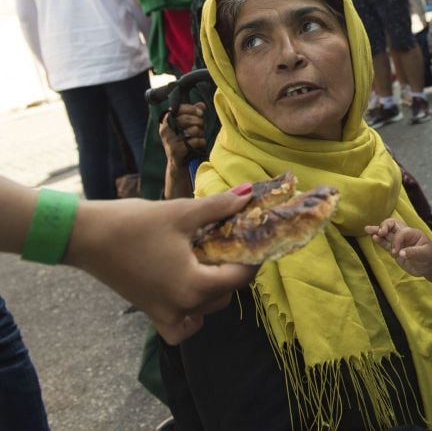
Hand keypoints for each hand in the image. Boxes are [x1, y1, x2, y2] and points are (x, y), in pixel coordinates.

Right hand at [66, 187, 258, 344]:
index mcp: (194, 285)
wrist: (85, 237)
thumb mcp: (181, 212)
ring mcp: (165, 313)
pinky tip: (191, 293)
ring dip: (215, 289)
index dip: (254, 258)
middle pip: (226, 294)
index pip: (241, 277)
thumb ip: (219, 207)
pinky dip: (191, 316)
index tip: (257, 239)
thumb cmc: (133, 223)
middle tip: (232, 243)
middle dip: (234, 270)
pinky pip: (181, 327)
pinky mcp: (150, 313)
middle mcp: (183, 307)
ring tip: (210, 260)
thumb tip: (248, 194)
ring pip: (207, 309)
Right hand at [159, 102, 205, 166]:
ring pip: (192, 130)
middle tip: (203, 125)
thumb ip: (193, 114)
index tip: (201, 112)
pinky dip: (201, 141)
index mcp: (166, 121)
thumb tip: (201, 105)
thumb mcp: (186, 126)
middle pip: (186, 119)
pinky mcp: (176, 150)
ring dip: (200, 132)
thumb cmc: (183, 141)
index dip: (191, 109)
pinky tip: (201, 143)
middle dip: (199, 121)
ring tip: (200, 135)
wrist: (177, 163)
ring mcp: (170, 140)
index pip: (177, 109)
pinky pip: (194, 141)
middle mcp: (165, 130)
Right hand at [365, 218, 431, 276]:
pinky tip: (373, 237)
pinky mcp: (394, 249)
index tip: (397, 253)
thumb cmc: (430, 257)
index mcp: (413, 233)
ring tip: (367, 229)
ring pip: (386, 234)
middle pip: (392, 225)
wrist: (429, 266)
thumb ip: (413, 253)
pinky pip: (385, 243)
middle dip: (384, 226)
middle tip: (379, 232)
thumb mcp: (425, 254)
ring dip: (377, 231)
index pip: (401, 233)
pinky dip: (379, 240)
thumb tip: (400, 253)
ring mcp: (398, 242)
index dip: (397, 241)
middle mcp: (404, 235)